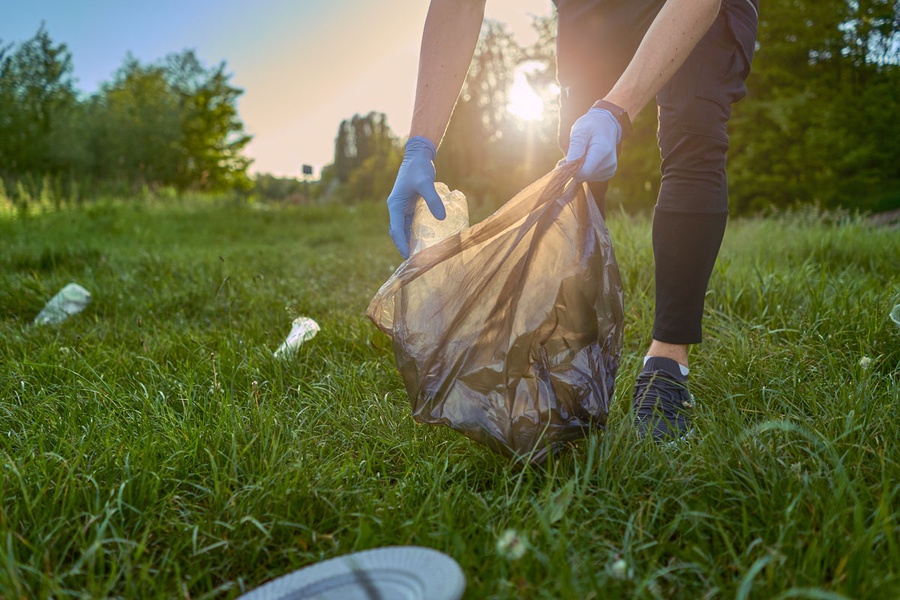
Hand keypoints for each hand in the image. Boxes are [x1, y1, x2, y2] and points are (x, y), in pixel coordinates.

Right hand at [387, 136, 445, 258]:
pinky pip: (413, 223)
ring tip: (422, 255)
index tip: (407, 257)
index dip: (401, 244)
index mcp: (395, 205)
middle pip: (400, 232)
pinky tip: (428, 239)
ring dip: (412, 241)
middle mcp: (397, 208)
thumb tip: (441, 218)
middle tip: (416, 261)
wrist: (419, 155)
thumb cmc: (419, 168)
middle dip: (406, 247)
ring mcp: (404, 207)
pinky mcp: (412, 205)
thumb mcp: (425, 183)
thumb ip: (433, 199)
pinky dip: (419, 232)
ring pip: (406, 229)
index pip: (396, 229)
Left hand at [565, 107, 622, 182]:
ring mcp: (610, 169)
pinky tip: (588, 158)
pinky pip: (591, 177)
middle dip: (574, 167)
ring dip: (580, 168)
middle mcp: (609, 163)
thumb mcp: (580, 131)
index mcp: (602, 151)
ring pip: (586, 178)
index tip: (564, 160)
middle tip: (574, 152)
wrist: (606, 124)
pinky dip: (586, 169)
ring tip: (583, 153)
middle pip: (583, 176)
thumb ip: (575, 148)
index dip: (571, 169)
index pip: (583, 172)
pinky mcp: (608, 173)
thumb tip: (568, 166)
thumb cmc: (590, 125)